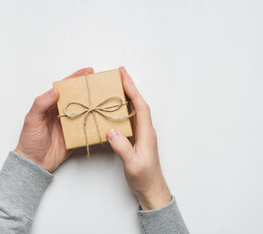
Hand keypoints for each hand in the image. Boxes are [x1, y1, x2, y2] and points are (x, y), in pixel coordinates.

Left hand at [14, 67, 94, 172]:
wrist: (34, 163)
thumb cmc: (29, 140)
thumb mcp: (32, 119)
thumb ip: (41, 104)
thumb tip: (55, 90)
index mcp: (51, 105)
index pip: (65, 88)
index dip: (76, 78)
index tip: (89, 72)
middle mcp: (62, 112)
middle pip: (78, 97)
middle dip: (89, 89)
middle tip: (102, 84)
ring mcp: (70, 123)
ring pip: (85, 110)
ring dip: (94, 105)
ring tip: (106, 99)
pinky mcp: (75, 135)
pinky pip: (87, 126)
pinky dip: (95, 122)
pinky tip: (103, 119)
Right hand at [107, 66, 170, 209]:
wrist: (151, 189)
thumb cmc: (144, 178)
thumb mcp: (133, 164)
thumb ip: (123, 148)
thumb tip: (111, 130)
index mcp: (147, 133)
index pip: (140, 106)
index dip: (132, 89)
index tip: (123, 76)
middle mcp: (146, 130)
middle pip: (138, 103)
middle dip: (129, 87)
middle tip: (119, 74)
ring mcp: (142, 134)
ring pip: (134, 109)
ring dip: (126, 96)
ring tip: (116, 85)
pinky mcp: (137, 139)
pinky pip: (130, 118)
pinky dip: (123, 108)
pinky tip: (115, 108)